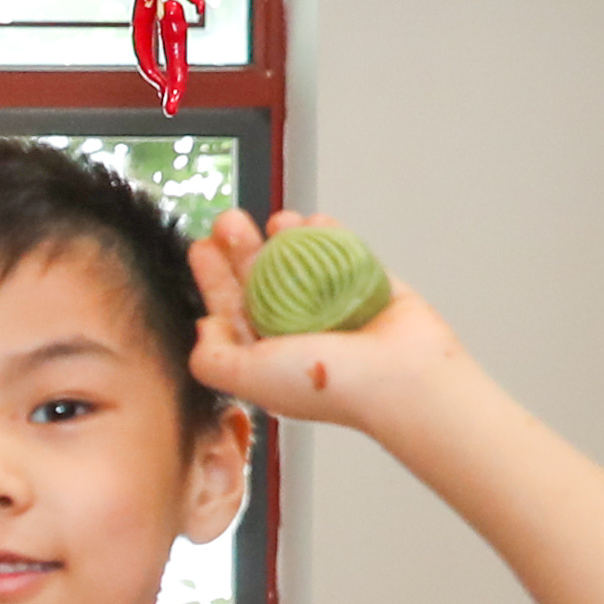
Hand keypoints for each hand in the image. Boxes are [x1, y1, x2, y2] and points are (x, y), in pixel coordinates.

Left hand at [189, 209, 479, 442]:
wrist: (402, 378)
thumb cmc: (327, 384)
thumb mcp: (246, 377)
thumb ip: (211, 359)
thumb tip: (205, 326)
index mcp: (268, 357)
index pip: (232, 310)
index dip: (214, 277)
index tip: (201, 247)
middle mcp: (301, 335)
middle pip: (263, 280)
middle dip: (243, 247)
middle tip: (229, 220)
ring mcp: (338, 311)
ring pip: (305, 265)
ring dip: (287, 239)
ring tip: (277, 219)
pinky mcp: (373, 291)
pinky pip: (348, 256)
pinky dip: (331, 236)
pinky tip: (314, 220)